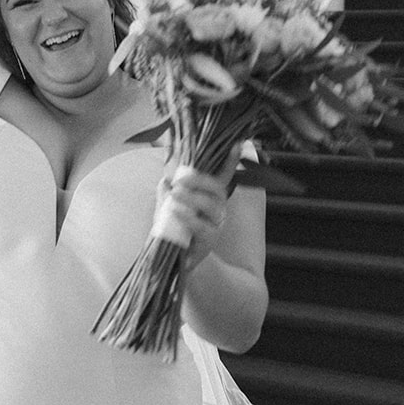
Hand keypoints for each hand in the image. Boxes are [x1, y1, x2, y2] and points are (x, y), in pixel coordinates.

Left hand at [157, 147, 240, 269]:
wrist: (175, 261)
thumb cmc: (174, 231)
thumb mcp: (166, 209)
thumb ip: (166, 194)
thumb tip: (165, 179)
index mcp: (210, 197)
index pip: (223, 176)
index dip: (231, 161)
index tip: (238, 143)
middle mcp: (218, 209)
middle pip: (217, 189)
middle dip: (201, 180)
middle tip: (182, 177)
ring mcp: (216, 224)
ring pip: (211, 206)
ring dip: (192, 196)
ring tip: (174, 193)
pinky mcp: (209, 240)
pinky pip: (202, 226)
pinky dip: (187, 217)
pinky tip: (174, 211)